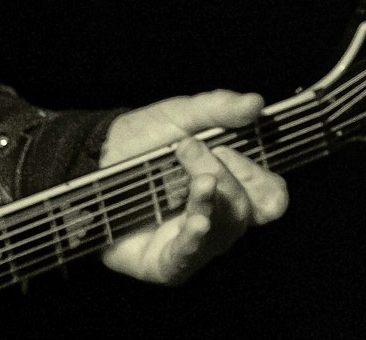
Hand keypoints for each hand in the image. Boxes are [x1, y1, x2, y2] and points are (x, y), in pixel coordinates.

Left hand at [98, 90, 289, 284]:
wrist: (95, 158)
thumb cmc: (144, 138)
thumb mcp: (181, 115)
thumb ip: (219, 108)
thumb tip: (256, 103)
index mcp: (232, 187)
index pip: (270, 196)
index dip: (260, 178)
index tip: (230, 151)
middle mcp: (219, 219)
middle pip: (244, 209)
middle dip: (225, 177)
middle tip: (189, 151)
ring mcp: (195, 244)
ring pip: (221, 231)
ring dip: (212, 203)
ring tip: (198, 182)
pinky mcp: (166, 262)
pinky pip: (189, 257)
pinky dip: (196, 238)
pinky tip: (197, 221)